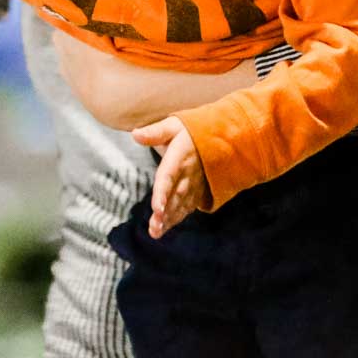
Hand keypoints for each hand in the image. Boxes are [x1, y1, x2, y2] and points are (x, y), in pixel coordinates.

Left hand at [132, 115, 208, 237]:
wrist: (223, 137)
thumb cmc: (192, 130)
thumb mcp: (175, 124)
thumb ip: (155, 132)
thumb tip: (134, 134)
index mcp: (180, 157)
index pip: (169, 176)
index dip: (163, 192)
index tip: (156, 208)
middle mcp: (188, 174)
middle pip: (175, 196)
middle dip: (165, 213)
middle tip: (154, 228)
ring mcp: (195, 184)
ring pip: (181, 204)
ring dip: (169, 219)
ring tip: (156, 232)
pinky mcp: (199, 190)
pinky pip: (188, 206)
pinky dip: (177, 217)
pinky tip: (166, 227)